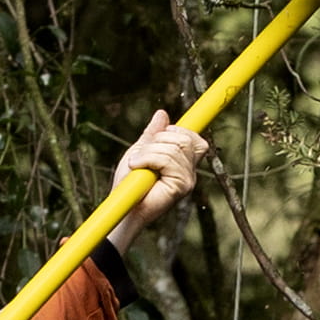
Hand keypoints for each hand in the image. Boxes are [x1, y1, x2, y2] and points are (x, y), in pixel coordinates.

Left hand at [113, 112, 209, 232]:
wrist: (122, 206)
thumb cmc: (129, 184)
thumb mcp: (140, 151)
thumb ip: (153, 135)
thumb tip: (162, 113)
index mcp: (183, 163)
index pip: (196, 141)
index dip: (184, 131)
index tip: (168, 129)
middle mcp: (190, 172)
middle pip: (185, 139)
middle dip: (159, 139)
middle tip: (141, 154)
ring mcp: (188, 179)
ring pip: (174, 148)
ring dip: (149, 151)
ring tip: (136, 163)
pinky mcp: (182, 186)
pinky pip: (167, 159)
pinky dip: (148, 158)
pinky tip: (136, 166)